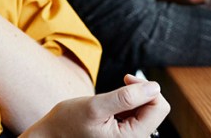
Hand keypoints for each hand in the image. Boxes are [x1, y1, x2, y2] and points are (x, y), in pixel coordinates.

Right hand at [21, 75, 169, 137]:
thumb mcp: (95, 106)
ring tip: (110, 102)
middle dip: (139, 93)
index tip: (126, 79)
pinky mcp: (125, 136)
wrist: (52, 136)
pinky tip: (111, 108)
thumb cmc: (68, 123)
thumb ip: (126, 97)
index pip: (159, 108)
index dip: (146, 88)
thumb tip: (154, 87)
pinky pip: (137, 115)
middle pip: (155, 109)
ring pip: (146, 110)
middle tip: (121, 83)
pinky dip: (126, 106)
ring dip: (131, 99)